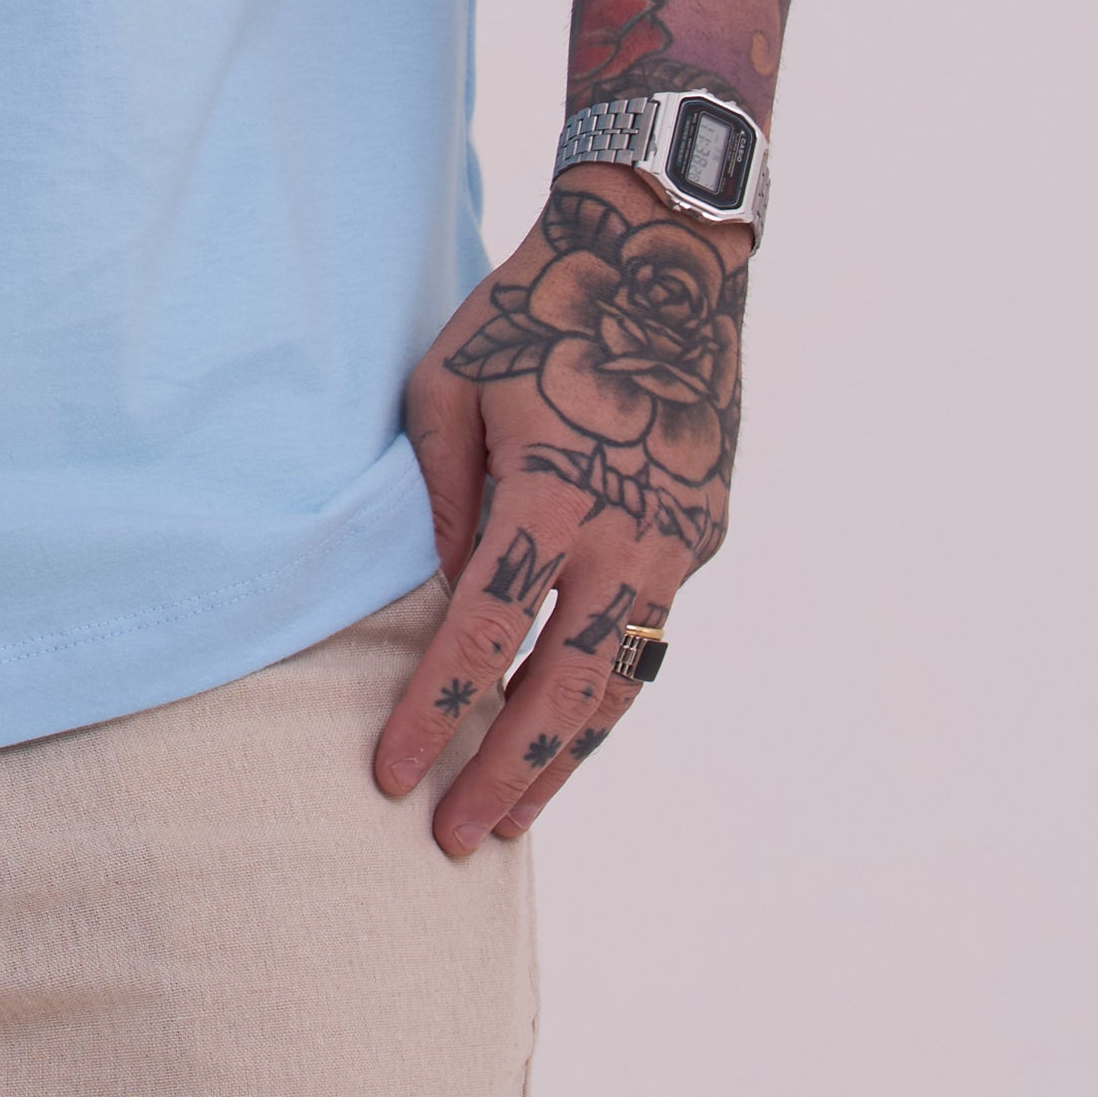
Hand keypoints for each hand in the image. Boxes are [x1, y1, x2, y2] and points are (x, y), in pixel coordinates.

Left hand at [373, 173, 748, 854]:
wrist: (666, 256)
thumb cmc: (535, 309)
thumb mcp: (449, 384)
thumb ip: (438, 495)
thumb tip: (433, 591)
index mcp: (552, 495)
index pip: (480, 637)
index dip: (432, 714)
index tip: (390, 774)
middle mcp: (627, 536)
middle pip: (563, 692)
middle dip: (505, 775)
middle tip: (453, 840)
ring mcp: (679, 543)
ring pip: (623, 682)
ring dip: (567, 757)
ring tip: (513, 818)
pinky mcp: (707, 534)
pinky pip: (651, 632)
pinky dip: (608, 688)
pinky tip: (569, 726)